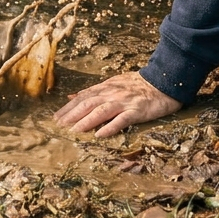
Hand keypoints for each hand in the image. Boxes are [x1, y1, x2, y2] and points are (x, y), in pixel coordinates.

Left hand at [54, 71, 181, 137]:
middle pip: (88, 103)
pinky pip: (122, 120)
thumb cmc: (137, 85)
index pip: (83, 97)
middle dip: (72, 114)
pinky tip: (100, 135)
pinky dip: (110, 127)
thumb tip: (72, 96)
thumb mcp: (112, 84)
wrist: (162, 82)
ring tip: (74, 131)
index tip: (56, 117)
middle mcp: (112, 93)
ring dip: (86, 121)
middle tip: (59, 125)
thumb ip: (93, 91)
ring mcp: (124, 102)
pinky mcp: (137, 111)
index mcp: (105, 87)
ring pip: (101, 111)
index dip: (68, 107)